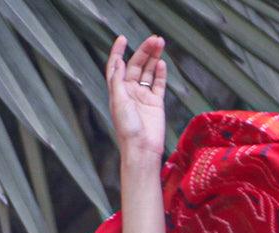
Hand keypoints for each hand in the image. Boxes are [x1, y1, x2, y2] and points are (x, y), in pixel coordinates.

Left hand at [106, 33, 165, 160]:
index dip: (118, 52)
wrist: (142, 149)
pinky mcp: (156, 103)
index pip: (117, 67)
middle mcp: (130, 92)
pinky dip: (160, 73)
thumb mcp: (119, 103)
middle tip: (154, 39)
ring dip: (153, 57)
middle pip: (136, 65)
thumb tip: (118, 62)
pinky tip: (161, 63)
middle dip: (144, 51)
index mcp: (118, 92)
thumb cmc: (128, 130)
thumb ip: (118, 81)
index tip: (123, 38)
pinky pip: (158, 84)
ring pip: (148, 71)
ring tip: (160, 44)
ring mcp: (143, 97)